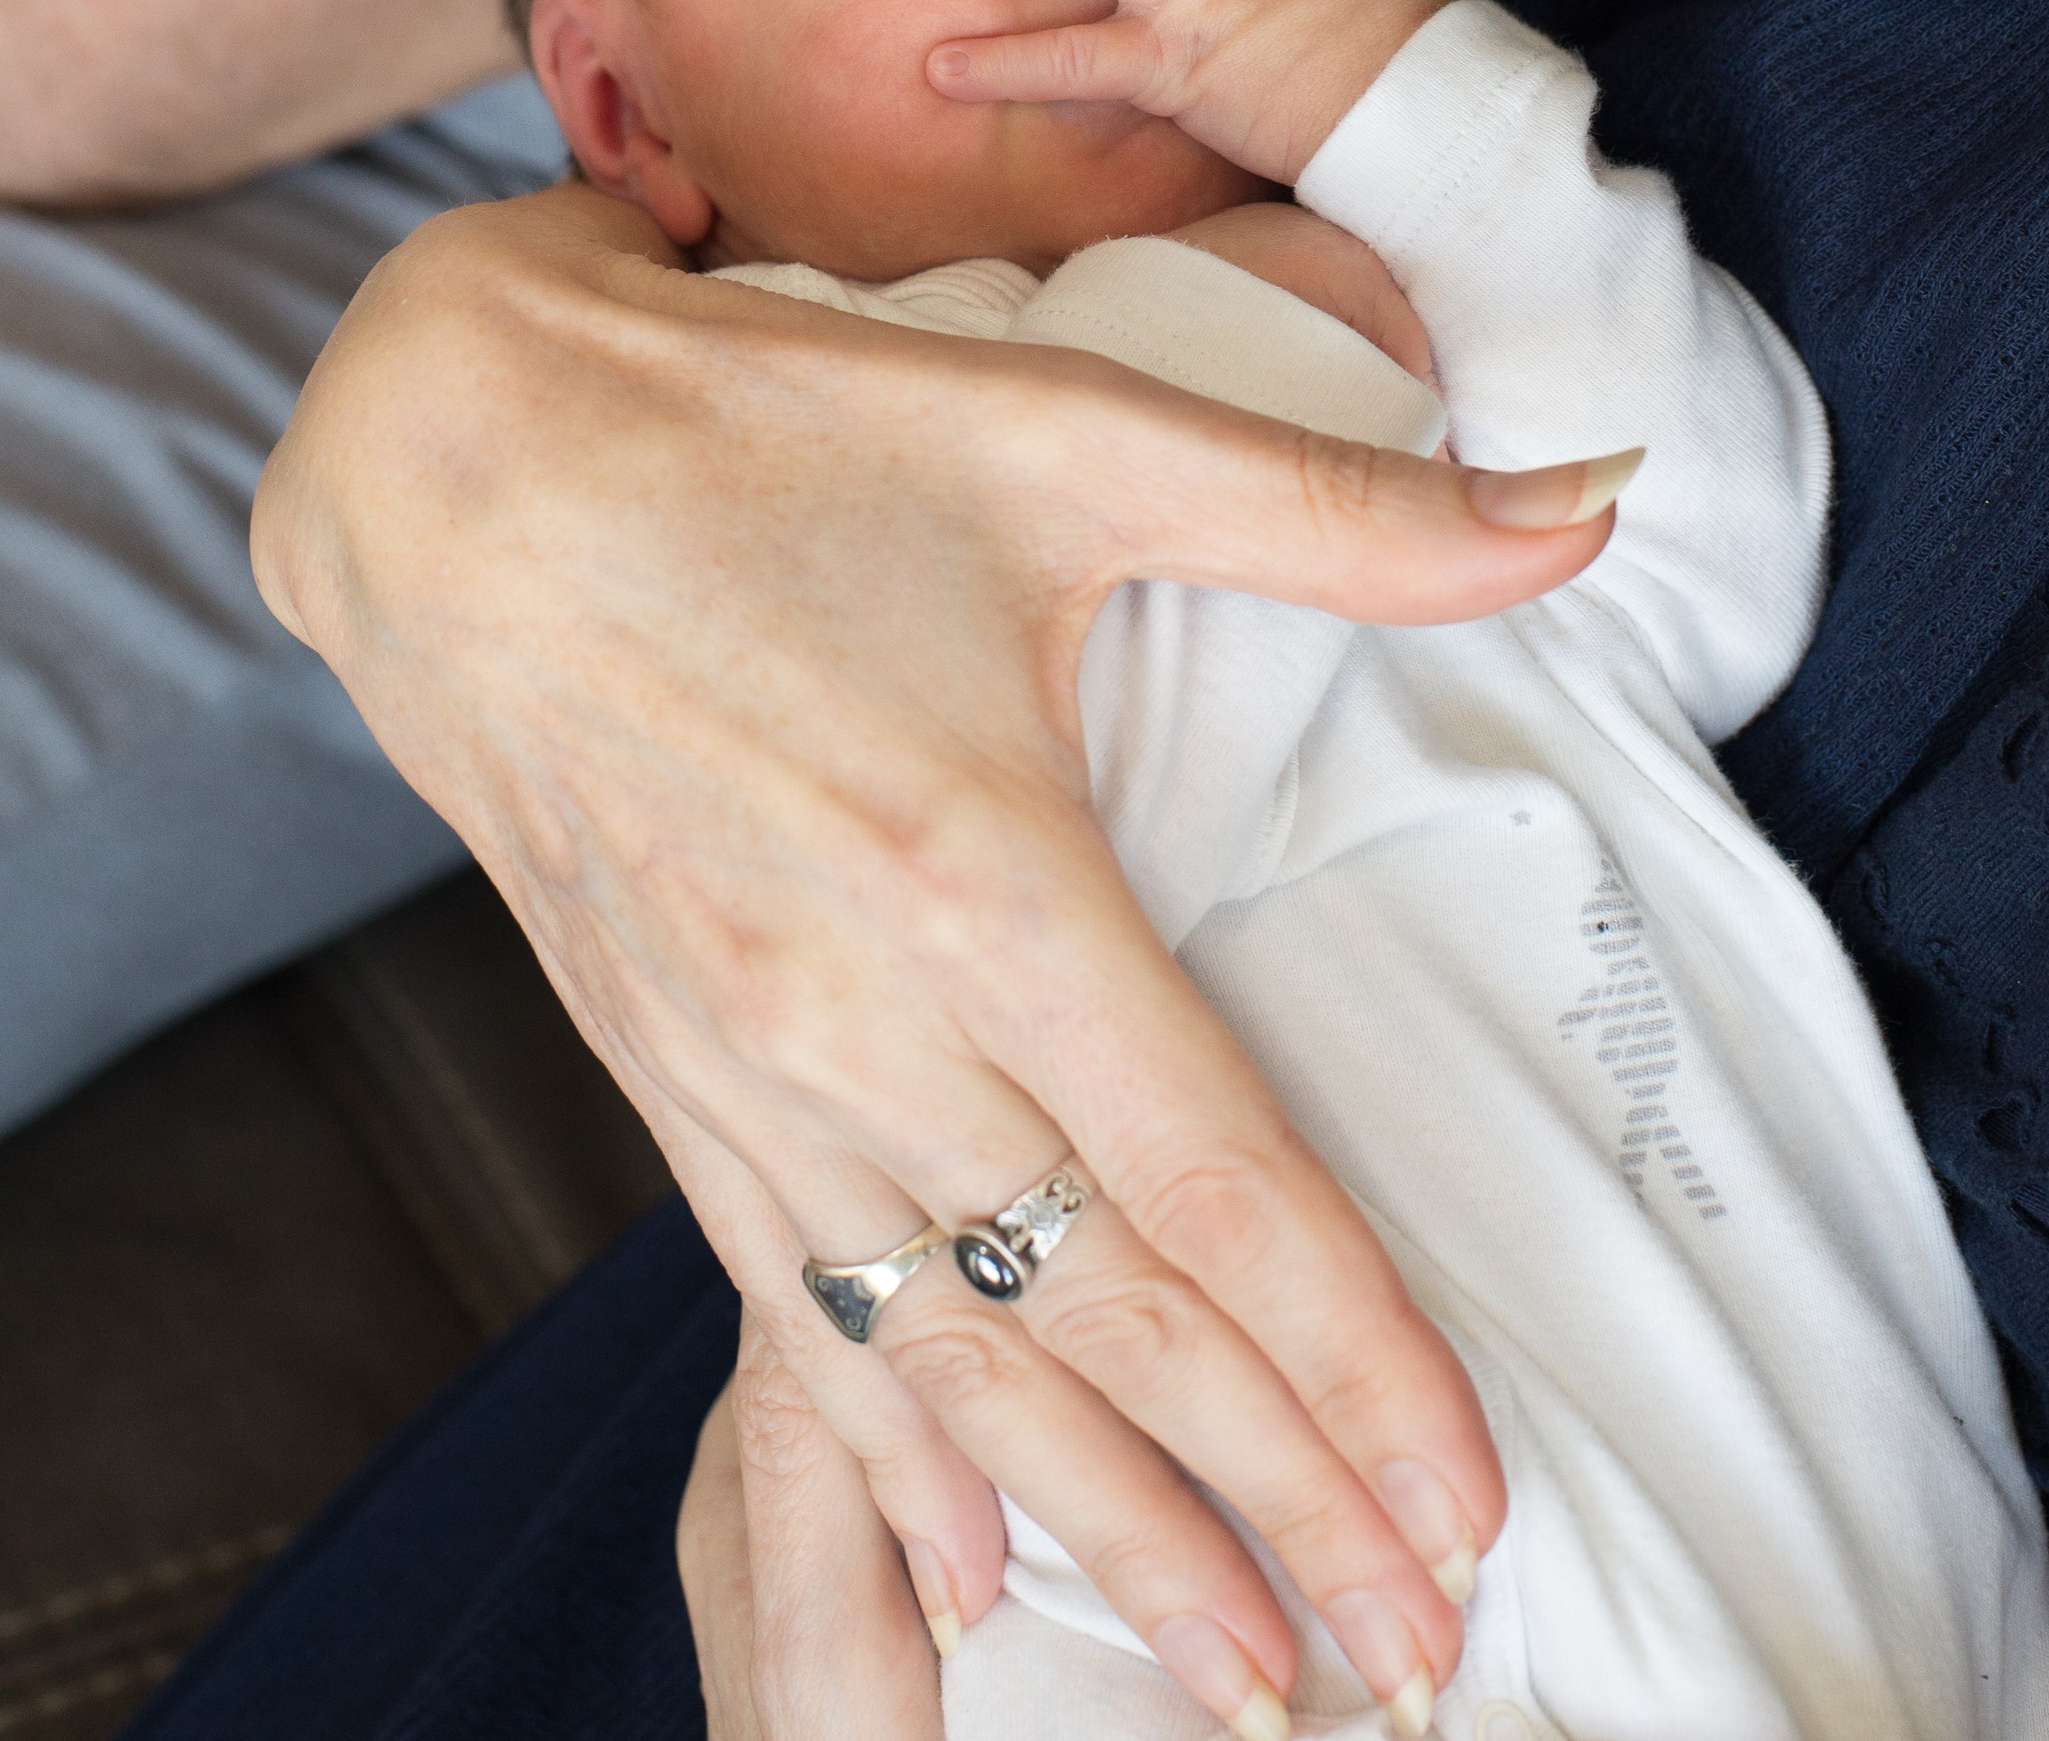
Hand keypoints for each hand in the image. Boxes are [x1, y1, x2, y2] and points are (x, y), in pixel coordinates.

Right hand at [256, 186, 1617, 1728]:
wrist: (456, 466)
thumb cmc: (769, 433)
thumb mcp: (1069, 432)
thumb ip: (1345, 510)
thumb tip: (1593, 498)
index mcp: (981, 872)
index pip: (1213, 1183)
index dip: (1353, 1360)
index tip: (1469, 1502)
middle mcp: (858, 1012)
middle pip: (1102, 1319)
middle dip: (1270, 1500)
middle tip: (1407, 1650)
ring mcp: (744, 1065)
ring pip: (952, 1357)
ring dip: (1104, 1525)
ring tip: (1238, 1674)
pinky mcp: (661, 1070)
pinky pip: (795, 1313)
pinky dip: (895, 1459)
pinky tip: (965, 1574)